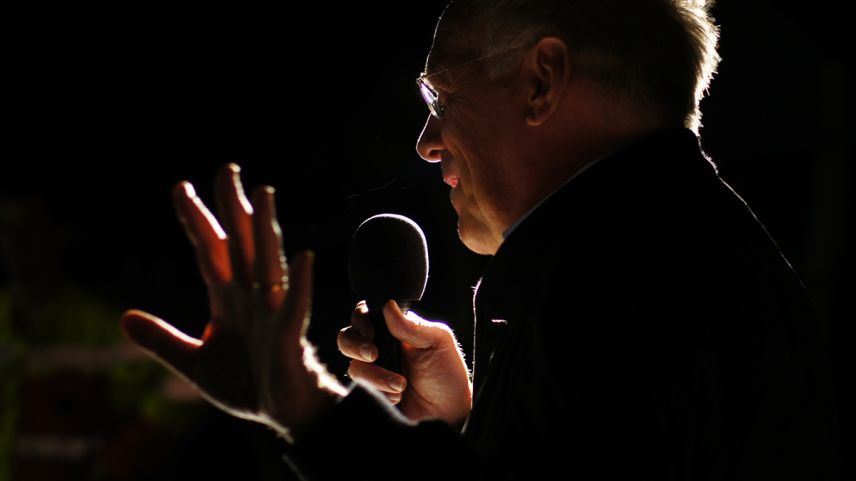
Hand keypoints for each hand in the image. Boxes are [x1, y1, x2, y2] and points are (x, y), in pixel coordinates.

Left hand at [120, 164, 346, 441]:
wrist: (284, 413)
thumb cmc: (248, 383)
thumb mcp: (195, 363)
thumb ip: (163, 340)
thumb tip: (123, 317)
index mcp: (228, 300)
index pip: (210, 251)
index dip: (196, 221)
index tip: (181, 188)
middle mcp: (251, 297)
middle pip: (241, 244)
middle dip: (232, 207)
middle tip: (227, 169)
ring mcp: (272, 313)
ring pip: (268, 263)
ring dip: (265, 230)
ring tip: (263, 194)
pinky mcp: (289, 337)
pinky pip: (294, 306)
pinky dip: (298, 283)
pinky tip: (302, 258)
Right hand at [337, 300, 471, 426]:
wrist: (449, 413)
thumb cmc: (447, 374)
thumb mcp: (438, 342)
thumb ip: (413, 326)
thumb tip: (388, 306)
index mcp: (394, 330)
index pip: (366, 315)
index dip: (362, 320)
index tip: (372, 333)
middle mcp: (379, 348)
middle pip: (347, 337)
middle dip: (355, 345)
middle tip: (373, 355)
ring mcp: (373, 371)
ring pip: (355, 366)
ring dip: (376, 376)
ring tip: (401, 385)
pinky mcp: (371, 393)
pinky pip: (360, 389)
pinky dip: (379, 392)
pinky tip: (397, 396)